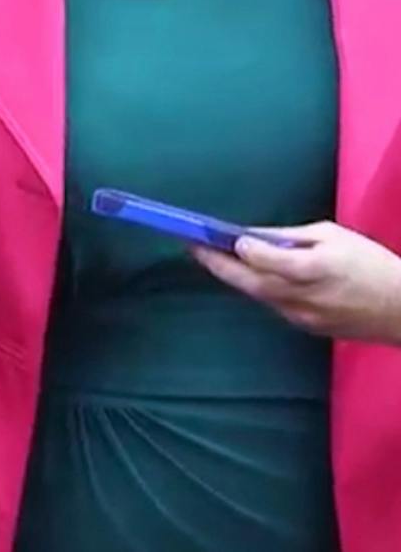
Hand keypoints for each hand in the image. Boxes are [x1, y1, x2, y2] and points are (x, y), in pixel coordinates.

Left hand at [193, 221, 400, 343]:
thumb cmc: (369, 263)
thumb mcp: (332, 236)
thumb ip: (291, 237)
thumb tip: (254, 235)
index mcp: (313, 269)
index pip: (266, 260)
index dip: (243, 249)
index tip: (223, 236)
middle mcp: (303, 296)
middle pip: (251, 283)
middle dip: (219, 265)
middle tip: (193, 247)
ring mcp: (303, 316)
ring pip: (259, 296)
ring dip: (234, 277)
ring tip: (211, 257)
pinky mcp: (306, 327)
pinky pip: (274, 304)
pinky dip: (257, 288)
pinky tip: (246, 275)